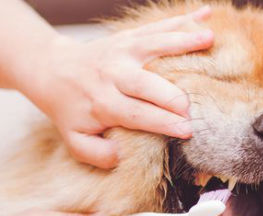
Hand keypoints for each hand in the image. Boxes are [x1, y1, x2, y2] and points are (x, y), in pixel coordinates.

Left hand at [22, 6, 213, 168]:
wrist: (53, 71)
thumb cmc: (71, 110)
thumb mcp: (76, 140)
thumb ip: (97, 154)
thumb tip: (122, 155)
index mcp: (103, 102)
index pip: (137, 115)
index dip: (163, 123)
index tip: (187, 131)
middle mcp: (113, 74)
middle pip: (147, 83)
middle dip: (173, 95)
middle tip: (194, 107)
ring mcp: (122, 51)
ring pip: (154, 45)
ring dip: (183, 41)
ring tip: (209, 39)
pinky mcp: (130, 37)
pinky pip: (157, 27)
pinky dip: (182, 19)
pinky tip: (206, 14)